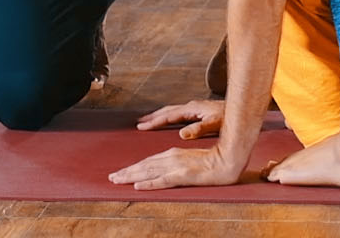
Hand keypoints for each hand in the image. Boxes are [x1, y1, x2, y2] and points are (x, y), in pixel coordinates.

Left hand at [108, 145, 250, 189]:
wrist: (228, 160)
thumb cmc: (213, 160)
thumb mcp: (190, 159)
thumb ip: (177, 162)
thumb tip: (163, 169)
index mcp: (173, 153)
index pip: (148, 161)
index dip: (133, 167)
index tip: (120, 172)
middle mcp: (171, 158)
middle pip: (144, 166)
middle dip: (126, 172)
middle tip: (111, 177)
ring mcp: (176, 167)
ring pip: (148, 172)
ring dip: (131, 176)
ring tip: (117, 180)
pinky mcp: (183, 176)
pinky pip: (162, 181)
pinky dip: (148, 184)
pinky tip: (137, 186)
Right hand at [136, 99, 225, 139]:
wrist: (243, 109)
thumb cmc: (230, 118)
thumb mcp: (215, 125)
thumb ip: (199, 129)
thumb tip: (181, 133)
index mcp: (192, 109)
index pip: (169, 115)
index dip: (155, 121)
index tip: (141, 126)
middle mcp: (192, 106)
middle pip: (167, 110)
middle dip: (153, 117)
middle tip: (139, 123)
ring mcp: (195, 108)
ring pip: (172, 110)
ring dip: (160, 115)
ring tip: (148, 120)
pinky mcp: (199, 111)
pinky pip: (179, 112)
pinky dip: (169, 116)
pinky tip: (169, 120)